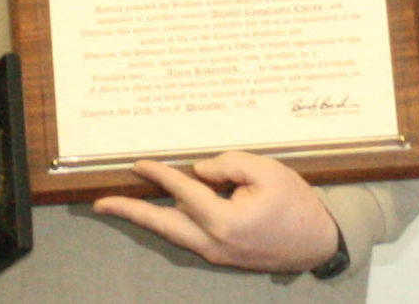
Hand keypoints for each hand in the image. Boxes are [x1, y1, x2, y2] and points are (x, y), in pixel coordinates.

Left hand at [94, 151, 337, 272]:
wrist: (319, 240)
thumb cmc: (295, 203)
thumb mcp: (265, 171)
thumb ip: (226, 166)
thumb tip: (197, 172)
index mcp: (225, 222)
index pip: (184, 192)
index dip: (160, 175)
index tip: (139, 163)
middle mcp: (214, 243)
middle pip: (163, 225)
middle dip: (129, 213)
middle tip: (100, 205)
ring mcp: (217, 254)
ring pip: (172, 234)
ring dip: (146, 219)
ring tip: (120, 207)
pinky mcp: (222, 255)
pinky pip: (188, 236)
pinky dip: (169, 222)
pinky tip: (160, 210)